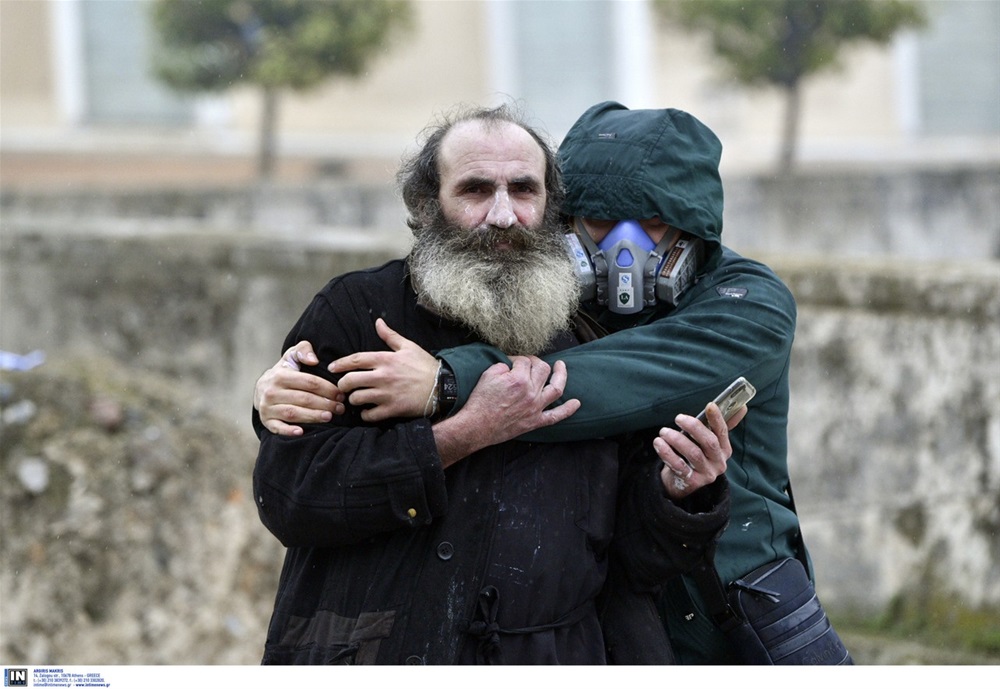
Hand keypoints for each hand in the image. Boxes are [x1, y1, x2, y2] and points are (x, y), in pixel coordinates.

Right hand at [255, 341, 343, 435]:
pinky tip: (302, 432)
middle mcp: (272, 392)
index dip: (327, 388)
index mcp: (280, 375)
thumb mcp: (291, 356)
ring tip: (329, 417)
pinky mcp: (266, 421)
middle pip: (304, 399)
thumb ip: (303, 350)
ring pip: (293, 413)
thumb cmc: (283, 372)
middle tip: (340, 408)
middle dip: (325, 404)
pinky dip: (289, 431)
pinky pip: (277, 428)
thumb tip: (314, 360)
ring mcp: (267, 407)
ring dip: (313, 416)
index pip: (309, 382)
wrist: (261, 388)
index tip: (340, 394)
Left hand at [329, 318, 439, 421]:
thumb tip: (378, 321)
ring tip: (357, 399)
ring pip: (357, 398)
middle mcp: (383, 376)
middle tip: (343, 387)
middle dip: (342, 385)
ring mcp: (387, 394)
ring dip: (354, 400)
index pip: (355, 360)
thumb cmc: (425, 366)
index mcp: (385, 359)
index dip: (339, 364)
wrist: (442, 387)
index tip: (332, 368)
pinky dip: (365, 415)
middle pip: (350, 380)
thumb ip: (390, 336)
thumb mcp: (409, 347)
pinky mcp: (393, 409)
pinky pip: (370, 415)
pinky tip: (368, 412)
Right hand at [433, 356, 579, 467]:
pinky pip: (556, 416)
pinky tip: (576, 403)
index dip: (518, 359)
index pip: (525, 361)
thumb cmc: (480, 401)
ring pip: (556, 388)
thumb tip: (512, 366)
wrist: (477, 426)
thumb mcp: (488, 375)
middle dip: (536, 362)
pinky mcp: (535, 421)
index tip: (511, 363)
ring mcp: (536, 407)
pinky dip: (568, 410)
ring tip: (561, 367)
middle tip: (529, 363)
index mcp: (519, 379)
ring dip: (561, 375)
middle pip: (543, 369)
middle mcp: (531, 392)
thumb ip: (504, 366)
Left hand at [654, 402, 745, 498]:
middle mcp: (719, 462)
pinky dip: (667, 453)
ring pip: (693, 454)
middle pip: (709, 442)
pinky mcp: (693, 482)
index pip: (723, 432)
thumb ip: (718, 425)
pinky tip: (659, 443)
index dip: (717, 418)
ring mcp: (707, 474)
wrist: (682, 482)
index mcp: (724, 450)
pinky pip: (679, 466)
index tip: (709, 405)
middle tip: (678, 417)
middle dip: (694, 427)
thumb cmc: (695, 454)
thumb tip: (742, 406)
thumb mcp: (708, 442)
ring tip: (663, 431)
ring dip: (677, 439)